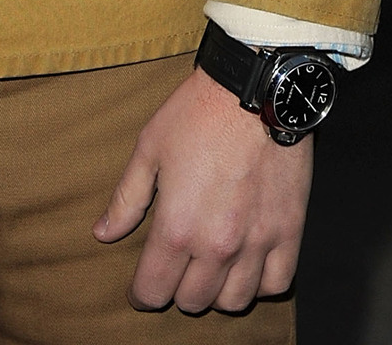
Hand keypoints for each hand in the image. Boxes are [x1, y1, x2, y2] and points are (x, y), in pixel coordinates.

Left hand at [93, 62, 311, 312]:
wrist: (253, 89)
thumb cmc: (196, 113)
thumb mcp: (149, 149)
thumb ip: (127, 199)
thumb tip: (103, 233)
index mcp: (177, 226)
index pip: (153, 289)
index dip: (141, 294)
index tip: (140, 288)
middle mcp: (217, 245)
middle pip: (193, 301)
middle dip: (177, 291)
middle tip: (174, 271)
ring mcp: (256, 242)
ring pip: (234, 302)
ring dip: (217, 293)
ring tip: (209, 271)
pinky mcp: (289, 231)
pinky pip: (276, 284)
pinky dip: (259, 284)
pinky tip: (247, 266)